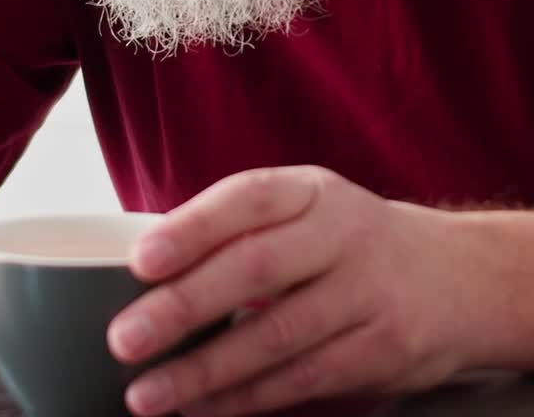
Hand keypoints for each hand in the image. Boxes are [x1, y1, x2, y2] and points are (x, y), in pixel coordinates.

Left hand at [107, 167, 486, 415]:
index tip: (141, 259)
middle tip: (126, 338)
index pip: (249, 198)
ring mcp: (366, 294)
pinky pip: (302, 381)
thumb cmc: (353, 241)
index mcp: (313, 191)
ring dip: (205, 371)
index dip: (194, 227)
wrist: (459, 277)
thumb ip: (246, 227)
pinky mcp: (380, 352)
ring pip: (276, 338)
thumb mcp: (310, 208)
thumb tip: (154, 266)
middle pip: (257, 267)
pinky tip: (202, 408)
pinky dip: (246, 400)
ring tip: (148, 393)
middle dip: (185, 306)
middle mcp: (342, 235)